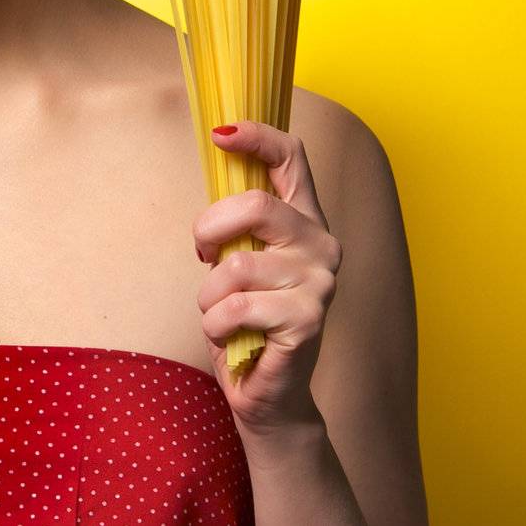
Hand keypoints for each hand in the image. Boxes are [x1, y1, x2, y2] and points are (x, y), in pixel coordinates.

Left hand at [192, 120, 341, 437]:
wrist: (268, 393)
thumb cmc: (246, 321)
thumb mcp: (239, 259)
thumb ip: (237, 221)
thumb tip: (214, 162)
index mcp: (305, 220)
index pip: (293, 157)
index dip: (257, 136)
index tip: (220, 132)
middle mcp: (321, 244)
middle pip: (254, 205)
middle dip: (209, 229)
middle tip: (204, 255)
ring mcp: (320, 281)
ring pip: (235, 266)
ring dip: (209, 296)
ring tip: (222, 315)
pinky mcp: (308, 319)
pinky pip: (235, 308)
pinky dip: (216, 325)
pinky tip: (232, 337)